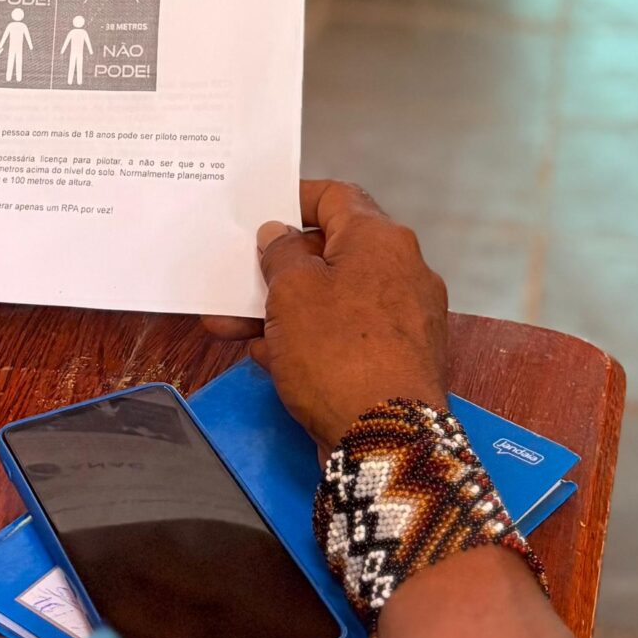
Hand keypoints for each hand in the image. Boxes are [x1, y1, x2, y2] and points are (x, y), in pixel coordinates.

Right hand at [250, 181, 448, 452]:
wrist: (388, 440)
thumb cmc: (337, 351)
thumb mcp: (292, 291)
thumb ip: (280, 253)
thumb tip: (281, 236)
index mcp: (381, 239)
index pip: (336, 197)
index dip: (294, 199)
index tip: (261, 212)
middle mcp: (403, 271)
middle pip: (330, 254)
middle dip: (275, 271)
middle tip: (233, 283)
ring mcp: (405, 319)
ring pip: (333, 300)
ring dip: (282, 311)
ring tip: (231, 330)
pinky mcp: (399, 360)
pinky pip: (346, 336)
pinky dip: (309, 341)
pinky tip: (269, 360)